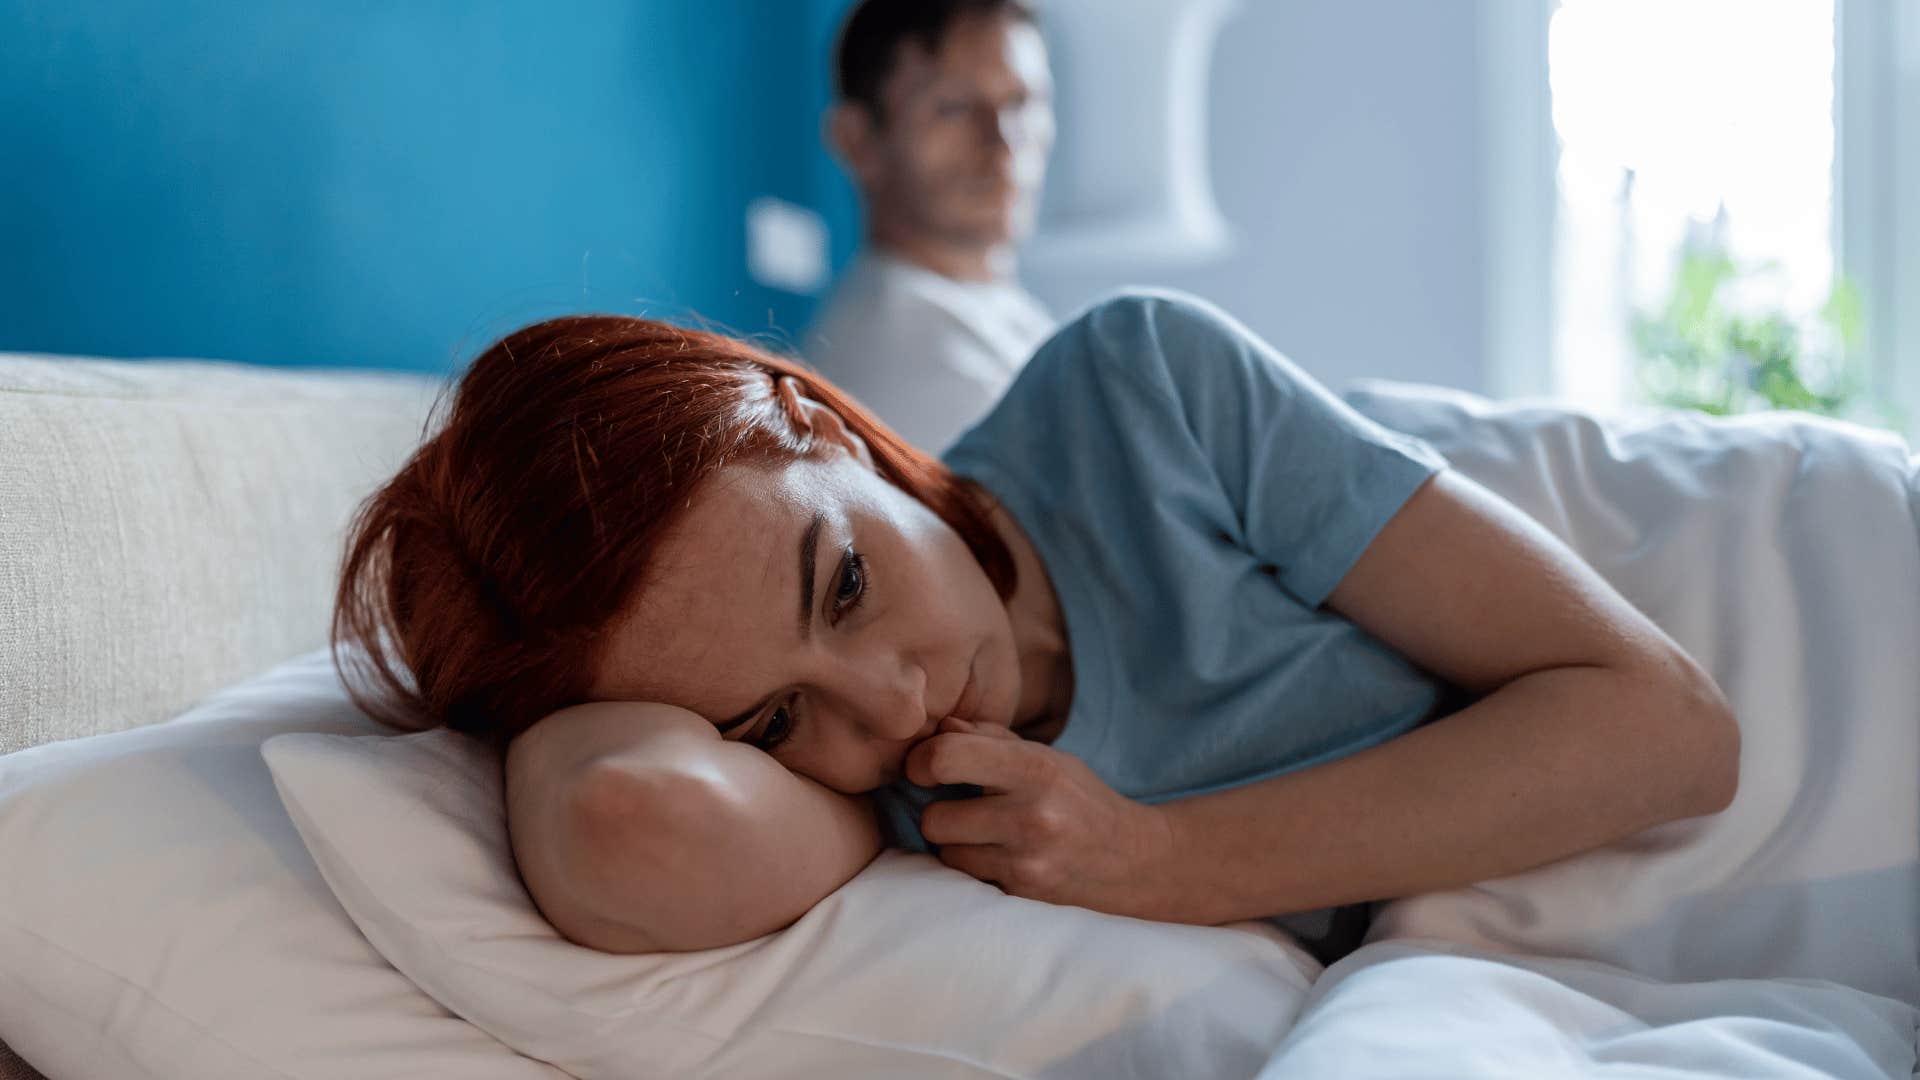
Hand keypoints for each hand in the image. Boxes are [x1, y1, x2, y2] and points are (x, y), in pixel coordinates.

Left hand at [904, 715, 1180, 919]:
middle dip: (940, 811)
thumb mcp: (1045, 756)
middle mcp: (1031, 817)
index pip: (946, 758)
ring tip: (987, 833)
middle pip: (934, 818)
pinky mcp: (1024, 895)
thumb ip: (989, 739)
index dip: (923, 761)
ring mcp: (1027, 862)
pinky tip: (1003, 856)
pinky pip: (968, 878)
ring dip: (956, 843)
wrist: (1135, 860)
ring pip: (946, 853)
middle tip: (963, 806)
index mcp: (1036, 769)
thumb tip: (939, 727)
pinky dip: (976, 866)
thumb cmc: (1080, 798)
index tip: (928, 767)